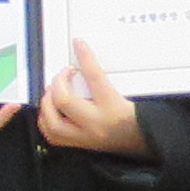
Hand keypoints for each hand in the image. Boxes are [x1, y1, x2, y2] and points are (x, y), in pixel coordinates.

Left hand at [39, 39, 150, 158]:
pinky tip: (50, 110)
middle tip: (63, 75)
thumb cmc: (136, 118)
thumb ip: (103, 80)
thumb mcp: (127, 94)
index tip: (79, 45)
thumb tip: (85, 62)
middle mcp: (96, 123)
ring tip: (52, 92)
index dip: (86, 58)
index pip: (95, 78)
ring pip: (52, 122)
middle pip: (65, 101)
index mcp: (114, 107)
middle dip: (58, 83)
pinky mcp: (79, 145)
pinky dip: (46, 120)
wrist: (143, 140)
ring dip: (46, 104)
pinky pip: (52, 135)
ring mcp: (85, 137)